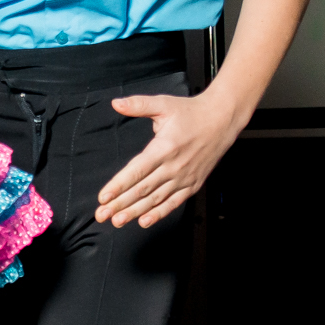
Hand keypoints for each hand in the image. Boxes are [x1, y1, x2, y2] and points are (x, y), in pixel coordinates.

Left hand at [95, 90, 238, 228]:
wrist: (222, 120)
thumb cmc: (191, 112)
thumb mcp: (164, 104)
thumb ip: (138, 105)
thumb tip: (116, 103)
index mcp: (164, 148)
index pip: (136, 171)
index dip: (119, 185)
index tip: (103, 197)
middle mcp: (173, 166)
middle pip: (142, 189)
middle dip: (120, 203)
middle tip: (102, 215)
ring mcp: (184, 177)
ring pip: (155, 199)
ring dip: (135, 212)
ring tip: (117, 221)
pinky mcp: (193, 184)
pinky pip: (174, 202)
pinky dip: (159, 213)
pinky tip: (144, 221)